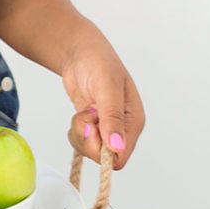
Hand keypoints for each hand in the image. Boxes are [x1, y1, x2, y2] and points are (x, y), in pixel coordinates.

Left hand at [62, 31, 144, 169]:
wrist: (79, 51)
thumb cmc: (98, 62)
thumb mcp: (106, 87)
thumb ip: (112, 118)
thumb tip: (117, 147)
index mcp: (133, 121)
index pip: (121, 156)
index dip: (102, 150)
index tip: (91, 127)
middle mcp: (122, 129)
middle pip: (103, 157)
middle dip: (88, 139)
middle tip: (85, 115)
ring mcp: (107, 128)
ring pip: (91, 151)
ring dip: (80, 133)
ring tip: (84, 111)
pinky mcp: (93, 126)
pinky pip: (82, 142)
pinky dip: (75, 132)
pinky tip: (80, 114)